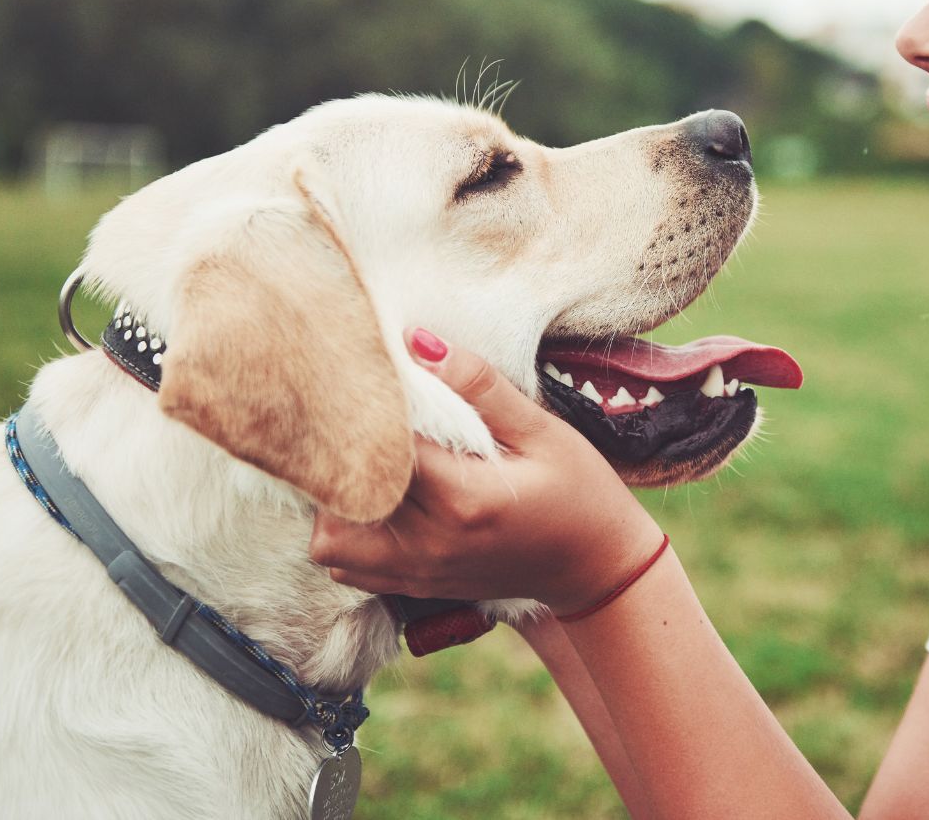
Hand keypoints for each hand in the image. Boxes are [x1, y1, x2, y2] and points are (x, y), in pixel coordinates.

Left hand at [309, 329, 663, 612]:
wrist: (598, 566)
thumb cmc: (579, 491)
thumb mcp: (542, 430)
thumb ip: (480, 387)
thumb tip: (418, 343)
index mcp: (462, 498)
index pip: (378, 446)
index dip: (368, 408)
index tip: (375, 380)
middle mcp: (431, 542)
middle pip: (341, 496)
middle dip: (343, 456)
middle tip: (364, 423)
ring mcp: (420, 571)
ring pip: (330, 542)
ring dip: (338, 501)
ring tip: (372, 465)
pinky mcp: (417, 585)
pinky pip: (346, 566)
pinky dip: (348, 533)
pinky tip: (381, 500)